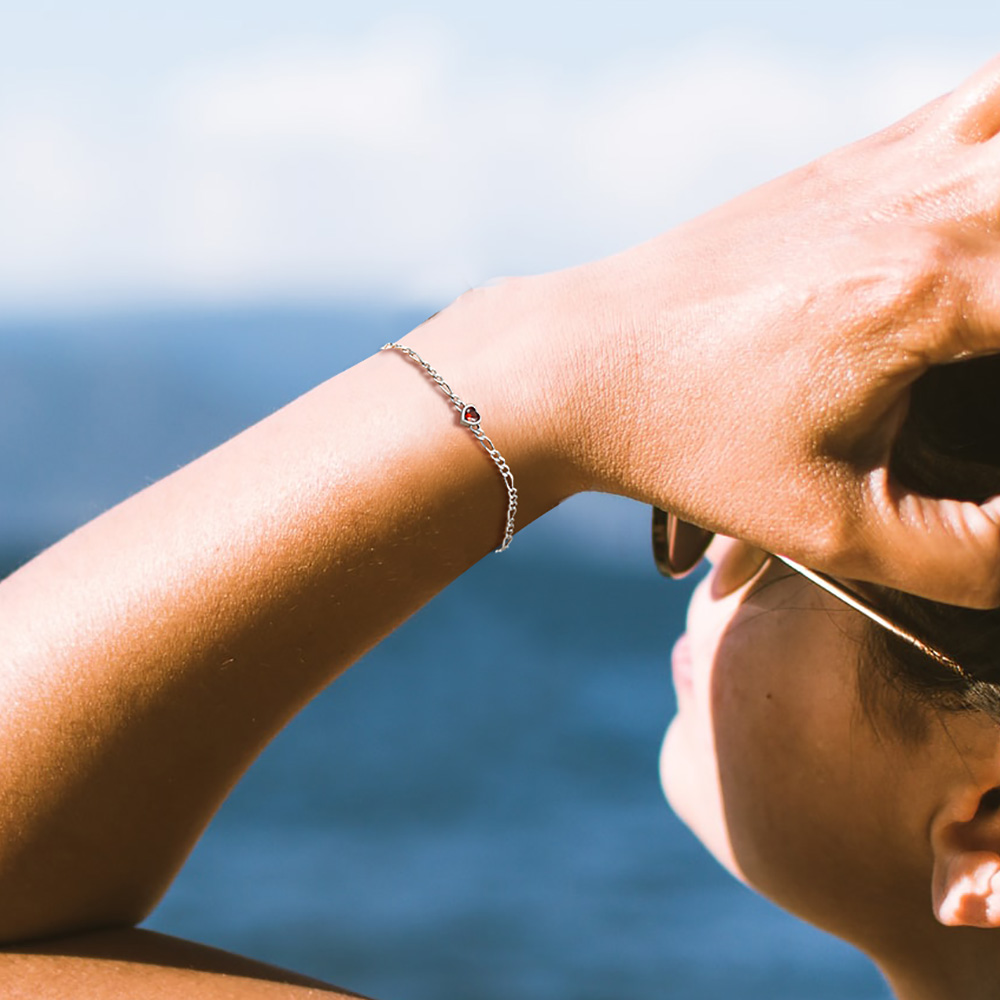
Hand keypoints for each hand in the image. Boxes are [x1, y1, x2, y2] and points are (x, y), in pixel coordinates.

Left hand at [534, 55, 999, 606]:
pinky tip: (984, 205)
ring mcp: (886, 163)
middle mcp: (922, 203)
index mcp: (931, 294)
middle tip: (993, 363)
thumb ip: (965, 553)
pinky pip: (977, 98)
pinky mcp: (850, 160)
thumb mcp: (826, 523)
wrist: (580, 362)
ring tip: (990, 303)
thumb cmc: (686, 440)